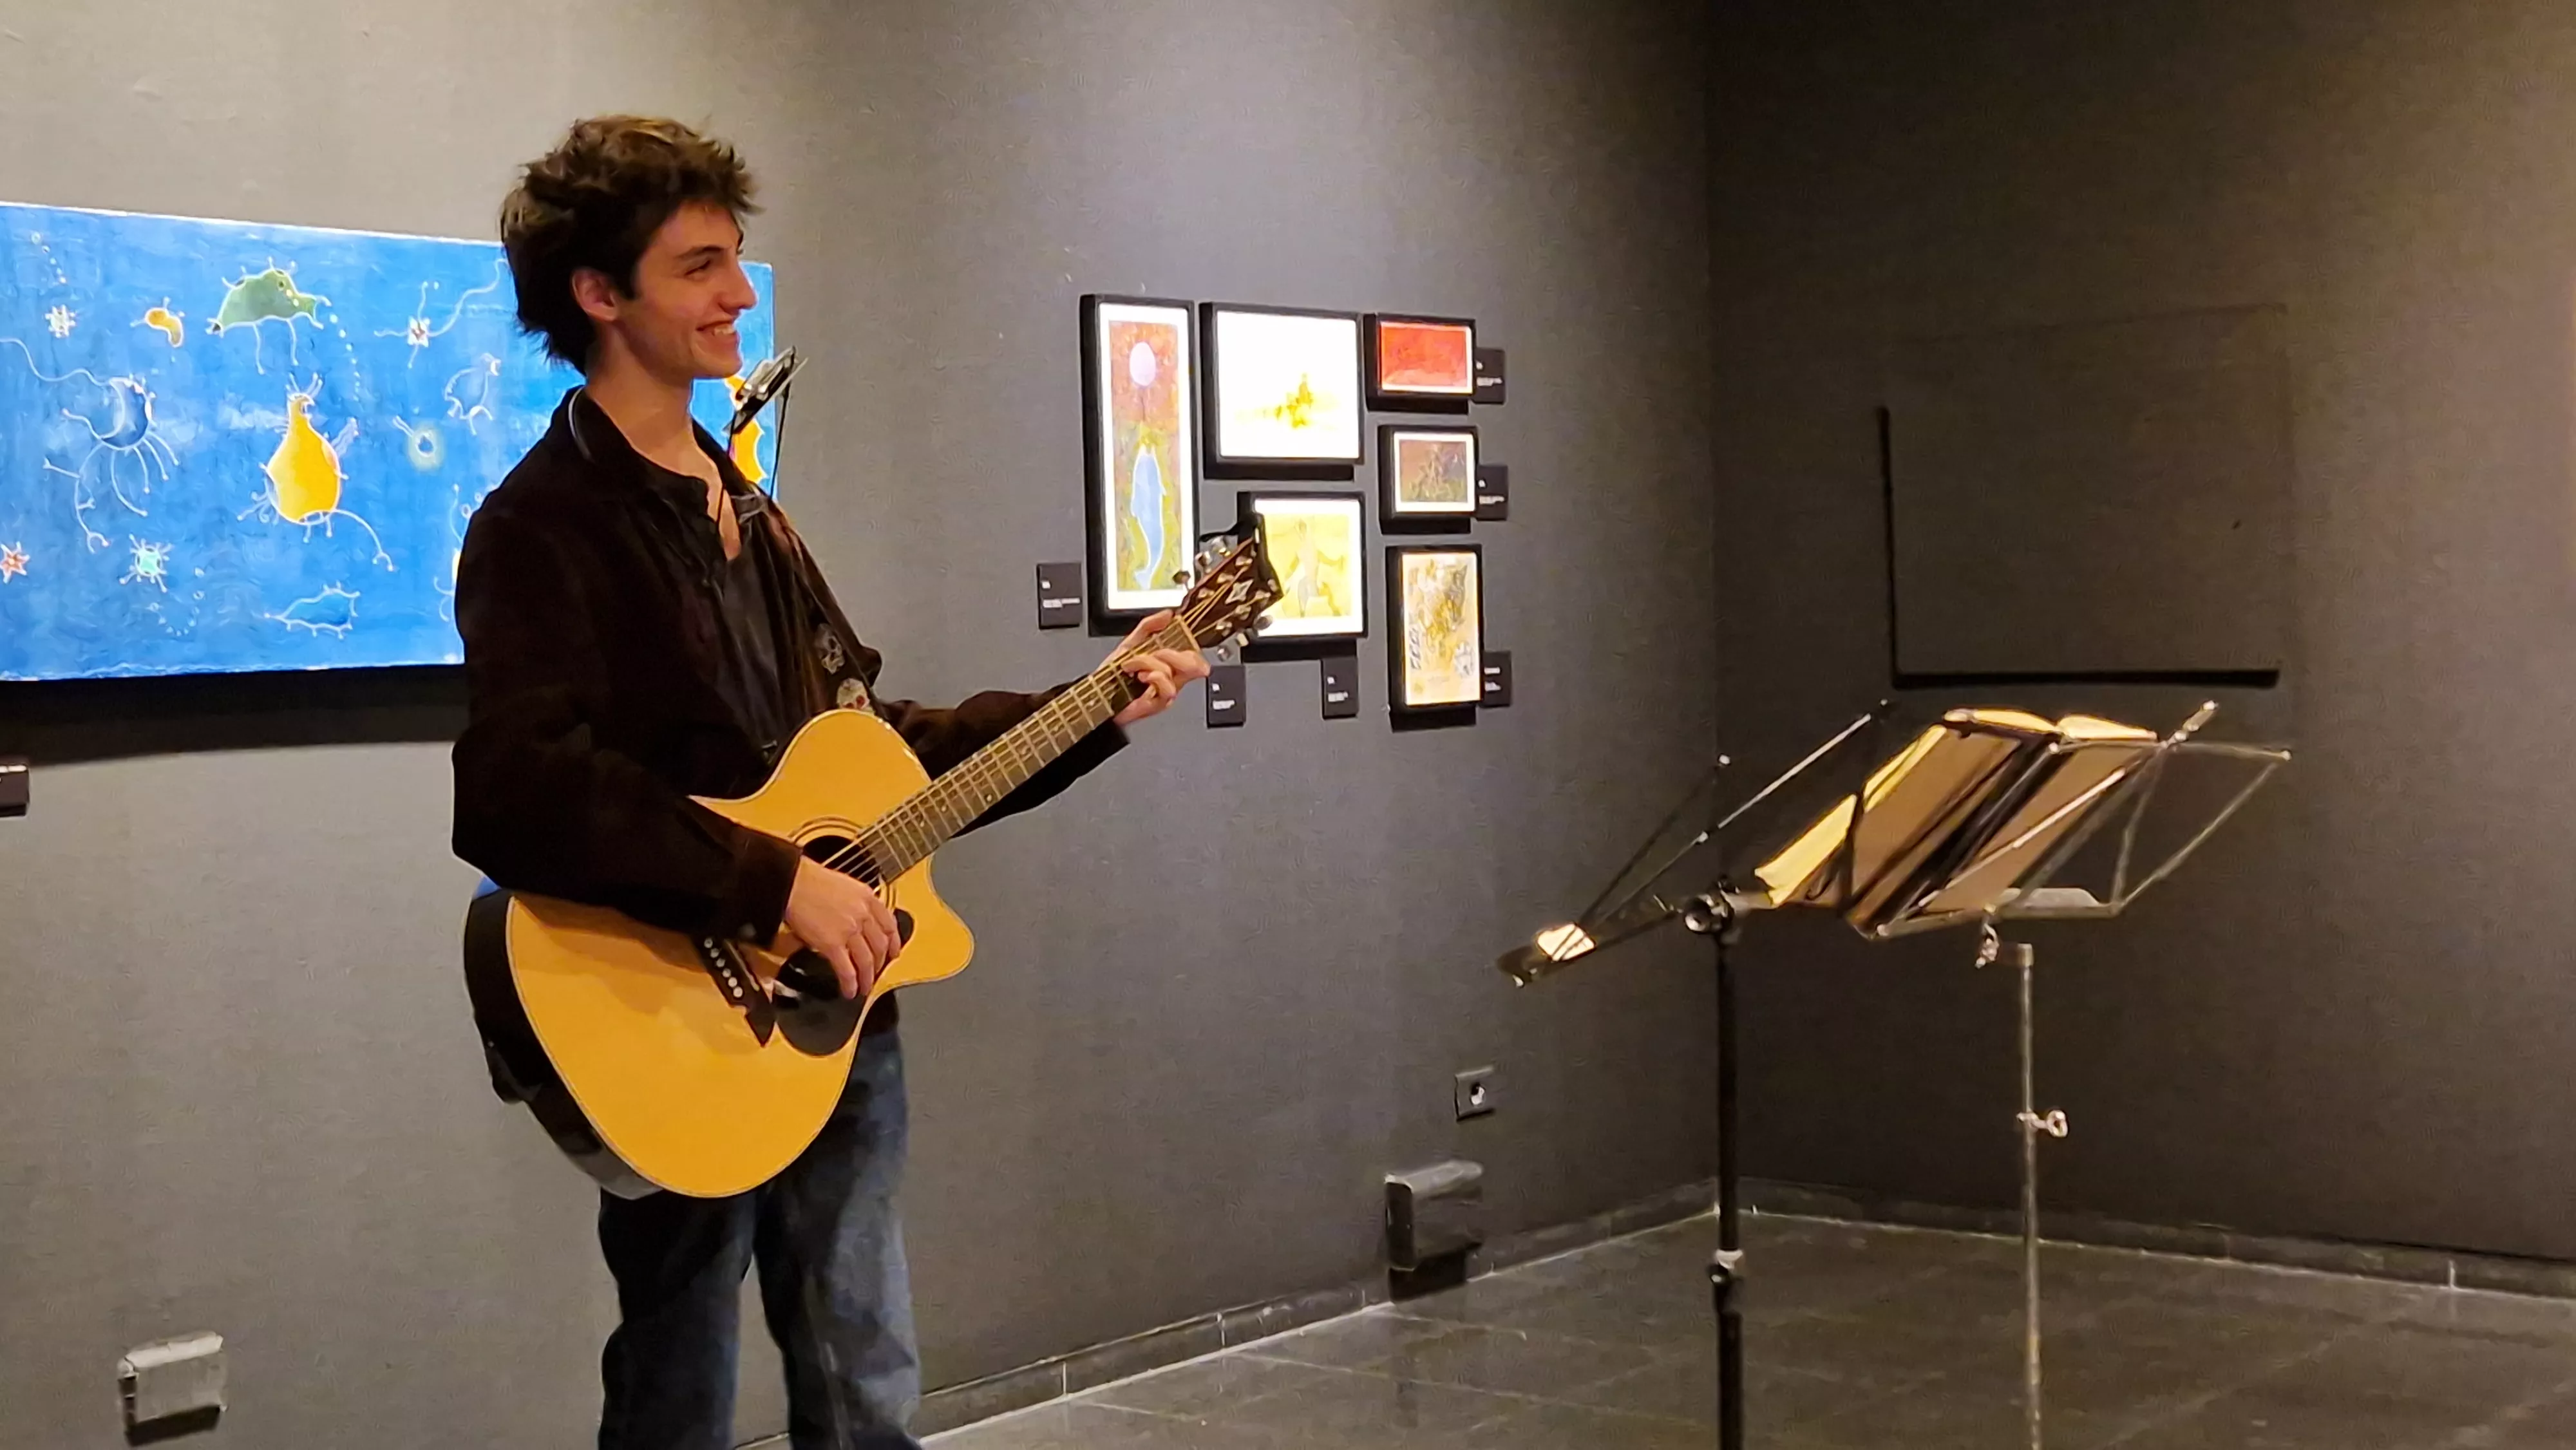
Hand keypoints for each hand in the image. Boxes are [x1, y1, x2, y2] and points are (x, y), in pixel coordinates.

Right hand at [774, 856, 900, 999]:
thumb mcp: (844, 886)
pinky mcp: (832, 944)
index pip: (889, 925)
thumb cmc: (810, 881)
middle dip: (880, 964)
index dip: (894, 943)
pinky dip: (850, 983)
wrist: (793, 882)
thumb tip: (856, 919)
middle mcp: (863, 914)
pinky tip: (850, 990)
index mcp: (867, 898)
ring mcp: (849, 930)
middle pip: (880, 946)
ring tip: (865, 988)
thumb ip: (856, 903)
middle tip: (876, 973)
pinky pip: (846, 969)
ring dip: (867, 978)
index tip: (893, 952)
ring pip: (866, 960)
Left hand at [1107, 610, 1210, 724]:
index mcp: (1169, 664)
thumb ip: (1149, 626)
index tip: (1177, 636)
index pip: (1194, 656)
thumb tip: (1167, 614)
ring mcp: (1166, 691)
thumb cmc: (1115, 674)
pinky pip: (1167, 688)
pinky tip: (1141, 677)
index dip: (1192, 645)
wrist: (1099, 693)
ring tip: (1132, 666)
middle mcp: (1172, 679)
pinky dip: (1154, 678)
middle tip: (1155, 653)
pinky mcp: (1159, 703)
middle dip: (1172, 654)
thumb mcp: (1131, 643)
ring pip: (1171, 671)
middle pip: (1193, 664)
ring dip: (1148, 663)